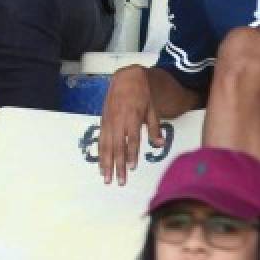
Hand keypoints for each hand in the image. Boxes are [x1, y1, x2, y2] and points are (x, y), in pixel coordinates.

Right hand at [98, 65, 163, 185]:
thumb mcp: (153, 109)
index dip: (131, 154)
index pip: (131, 140)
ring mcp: (108, 121)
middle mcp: (117, 120)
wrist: (126, 78)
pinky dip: (100, 154)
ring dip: (106, 163)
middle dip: (118, 165)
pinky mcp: (103, 121)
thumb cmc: (142, 95)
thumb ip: (154, 127)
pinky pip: (100, 140)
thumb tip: (159, 144)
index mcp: (131, 117)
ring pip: (105, 145)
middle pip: (117, 147)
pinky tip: (101, 165)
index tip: (132, 168)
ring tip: (106, 178)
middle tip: (119, 181)